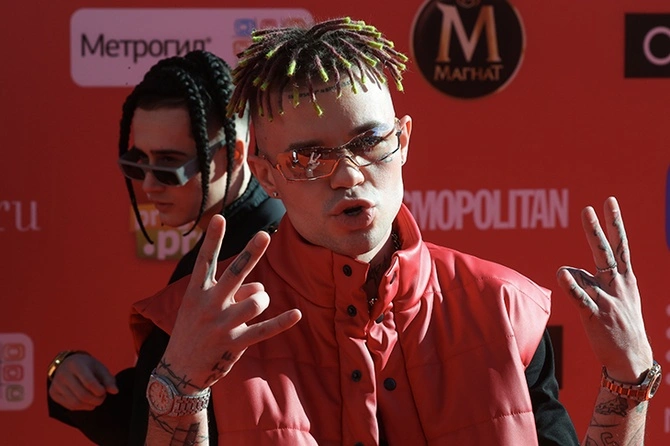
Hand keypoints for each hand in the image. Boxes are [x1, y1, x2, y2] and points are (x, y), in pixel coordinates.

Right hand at [48, 353, 117, 410]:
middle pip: (82, 395)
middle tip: (102, 398)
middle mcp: (63, 374)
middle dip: (96, 400)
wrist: (67, 364)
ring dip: (89, 405)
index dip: (99, 391)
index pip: (89, 382)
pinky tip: (87, 403)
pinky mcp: (53, 393)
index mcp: (76, 365)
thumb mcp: (99, 368)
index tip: (105, 392)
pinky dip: (81, 407)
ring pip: (75, 403)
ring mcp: (56, 384)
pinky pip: (69, 406)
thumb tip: (115, 391)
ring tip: (96, 401)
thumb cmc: (87, 367)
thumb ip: (108, 379)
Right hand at [158, 215, 301, 392]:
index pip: (205, 261)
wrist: (178, 371)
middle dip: (251, 254)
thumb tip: (261, 287)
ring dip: (261, 299)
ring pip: (256, 301)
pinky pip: (264, 330)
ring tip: (254, 305)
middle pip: (234, 273)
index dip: (212, 239)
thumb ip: (231, 292)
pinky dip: (282, 322)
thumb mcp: (200, 308)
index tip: (220, 218)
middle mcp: (209, 305)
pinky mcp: (234, 343)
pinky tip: (297, 314)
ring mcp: (222, 325)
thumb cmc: (193, 331)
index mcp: (196, 293)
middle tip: (264, 235)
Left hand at [556, 196, 652, 382]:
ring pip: (583, 275)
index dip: (614, 223)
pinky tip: (563, 276)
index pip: (620, 244)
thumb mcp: (618, 298)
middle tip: (587, 209)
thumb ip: (595, 280)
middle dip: (595, 230)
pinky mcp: (595, 315)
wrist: (631, 358)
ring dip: (571, 277)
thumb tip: (570, 271)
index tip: (608, 201)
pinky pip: (580, 297)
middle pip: (605, 251)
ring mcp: (606, 300)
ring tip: (566, 280)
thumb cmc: (622, 324)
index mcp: (625, 279)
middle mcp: (617, 285)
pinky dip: (571, 287)